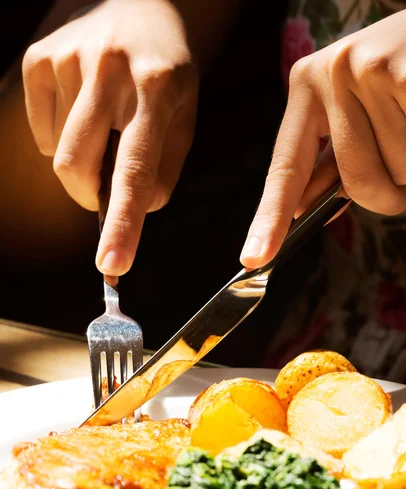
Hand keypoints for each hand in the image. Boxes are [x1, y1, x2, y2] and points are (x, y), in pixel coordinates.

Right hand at [23, 0, 197, 274]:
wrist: (141, 5)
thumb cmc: (167, 72)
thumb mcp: (184, 116)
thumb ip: (163, 169)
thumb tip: (135, 210)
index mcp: (157, 88)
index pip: (135, 171)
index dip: (123, 224)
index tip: (112, 266)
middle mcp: (108, 69)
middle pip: (76, 167)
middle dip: (88, 194)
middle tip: (104, 188)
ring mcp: (68, 58)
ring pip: (59, 153)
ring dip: (82, 158)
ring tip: (106, 123)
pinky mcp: (38, 56)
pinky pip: (41, 131)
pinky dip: (62, 136)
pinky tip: (84, 109)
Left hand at [241, 11, 405, 268]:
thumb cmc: (398, 73)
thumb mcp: (354, 109)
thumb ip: (331, 159)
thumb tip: (303, 209)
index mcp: (306, 88)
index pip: (285, 169)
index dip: (270, 219)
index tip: (253, 258)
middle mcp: (331, 75)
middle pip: (357, 182)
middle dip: (387, 194)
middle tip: (401, 174)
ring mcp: (368, 70)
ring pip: (396, 172)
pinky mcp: (405, 73)